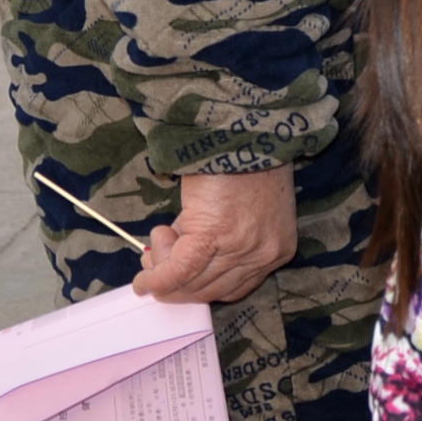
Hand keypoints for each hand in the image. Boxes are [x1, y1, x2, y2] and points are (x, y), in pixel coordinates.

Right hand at [133, 166, 296, 303]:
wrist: (244, 129)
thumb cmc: (245, 159)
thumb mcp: (243, 208)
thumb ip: (216, 237)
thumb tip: (177, 254)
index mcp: (278, 249)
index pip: (234, 288)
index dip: (200, 286)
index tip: (178, 278)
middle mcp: (264, 255)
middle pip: (212, 291)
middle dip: (178, 284)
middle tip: (157, 264)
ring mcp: (239, 248)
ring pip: (191, 283)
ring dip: (164, 271)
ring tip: (157, 243)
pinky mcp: (212, 236)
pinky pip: (177, 271)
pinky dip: (156, 278)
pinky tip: (143, 281)